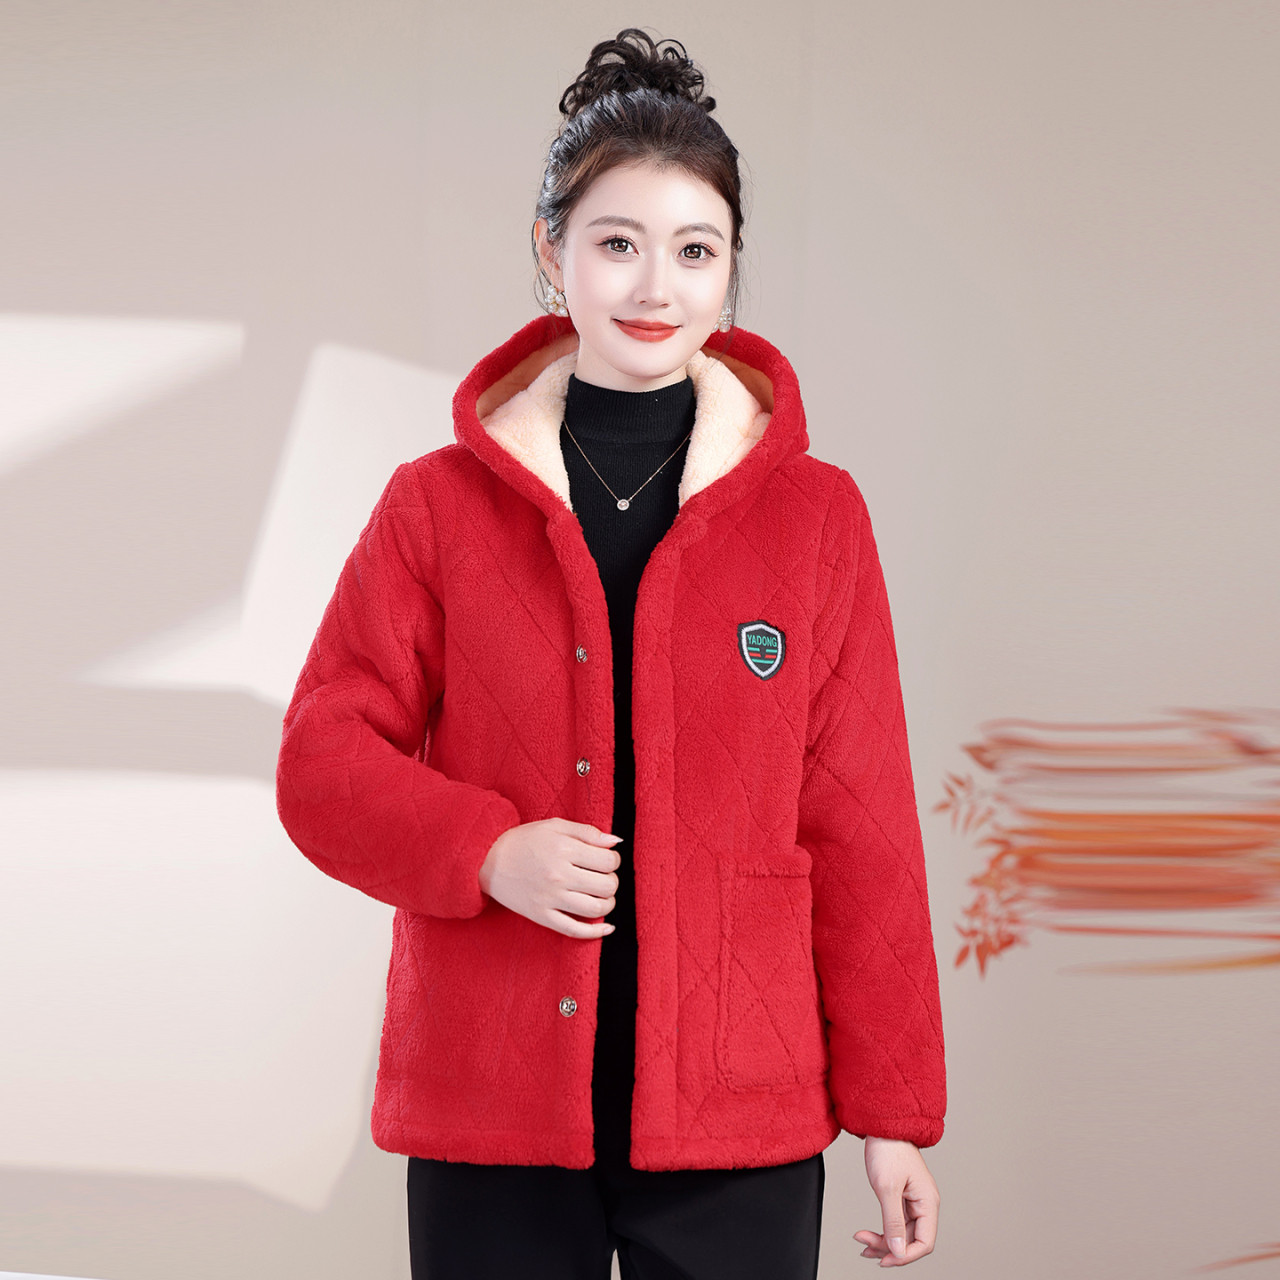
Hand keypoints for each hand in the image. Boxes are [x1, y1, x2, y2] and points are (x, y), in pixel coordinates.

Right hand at [478, 818, 622, 938]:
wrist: (487, 859)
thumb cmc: (524, 840)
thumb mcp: (555, 825)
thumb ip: (588, 832)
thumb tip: (616, 842)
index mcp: (564, 849)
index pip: (608, 861)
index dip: (613, 861)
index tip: (606, 860)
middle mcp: (559, 875)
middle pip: (607, 886)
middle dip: (612, 881)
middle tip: (602, 876)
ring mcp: (550, 899)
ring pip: (596, 909)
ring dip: (608, 903)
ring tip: (601, 896)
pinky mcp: (541, 916)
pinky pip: (574, 930)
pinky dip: (595, 932)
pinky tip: (606, 927)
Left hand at [854, 1136, 938, 1266]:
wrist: (882, 1125)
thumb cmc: (888, 1149)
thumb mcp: (887, 1188)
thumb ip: (893, 1221)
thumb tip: (898, 1251)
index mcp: (928, 1202)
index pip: (924, 1242)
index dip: (905, 1256)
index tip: (885, 1260)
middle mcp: (924, 1204)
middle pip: (911, 1239)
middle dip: (888, 1247)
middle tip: (865, 1248)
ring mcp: (914, 1201)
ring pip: (902, 1232)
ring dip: (883, 1241)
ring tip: (862, 1243)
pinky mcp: (902, 1196)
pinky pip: (896, 1221)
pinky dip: (882, 1230)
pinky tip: (868, 1235)